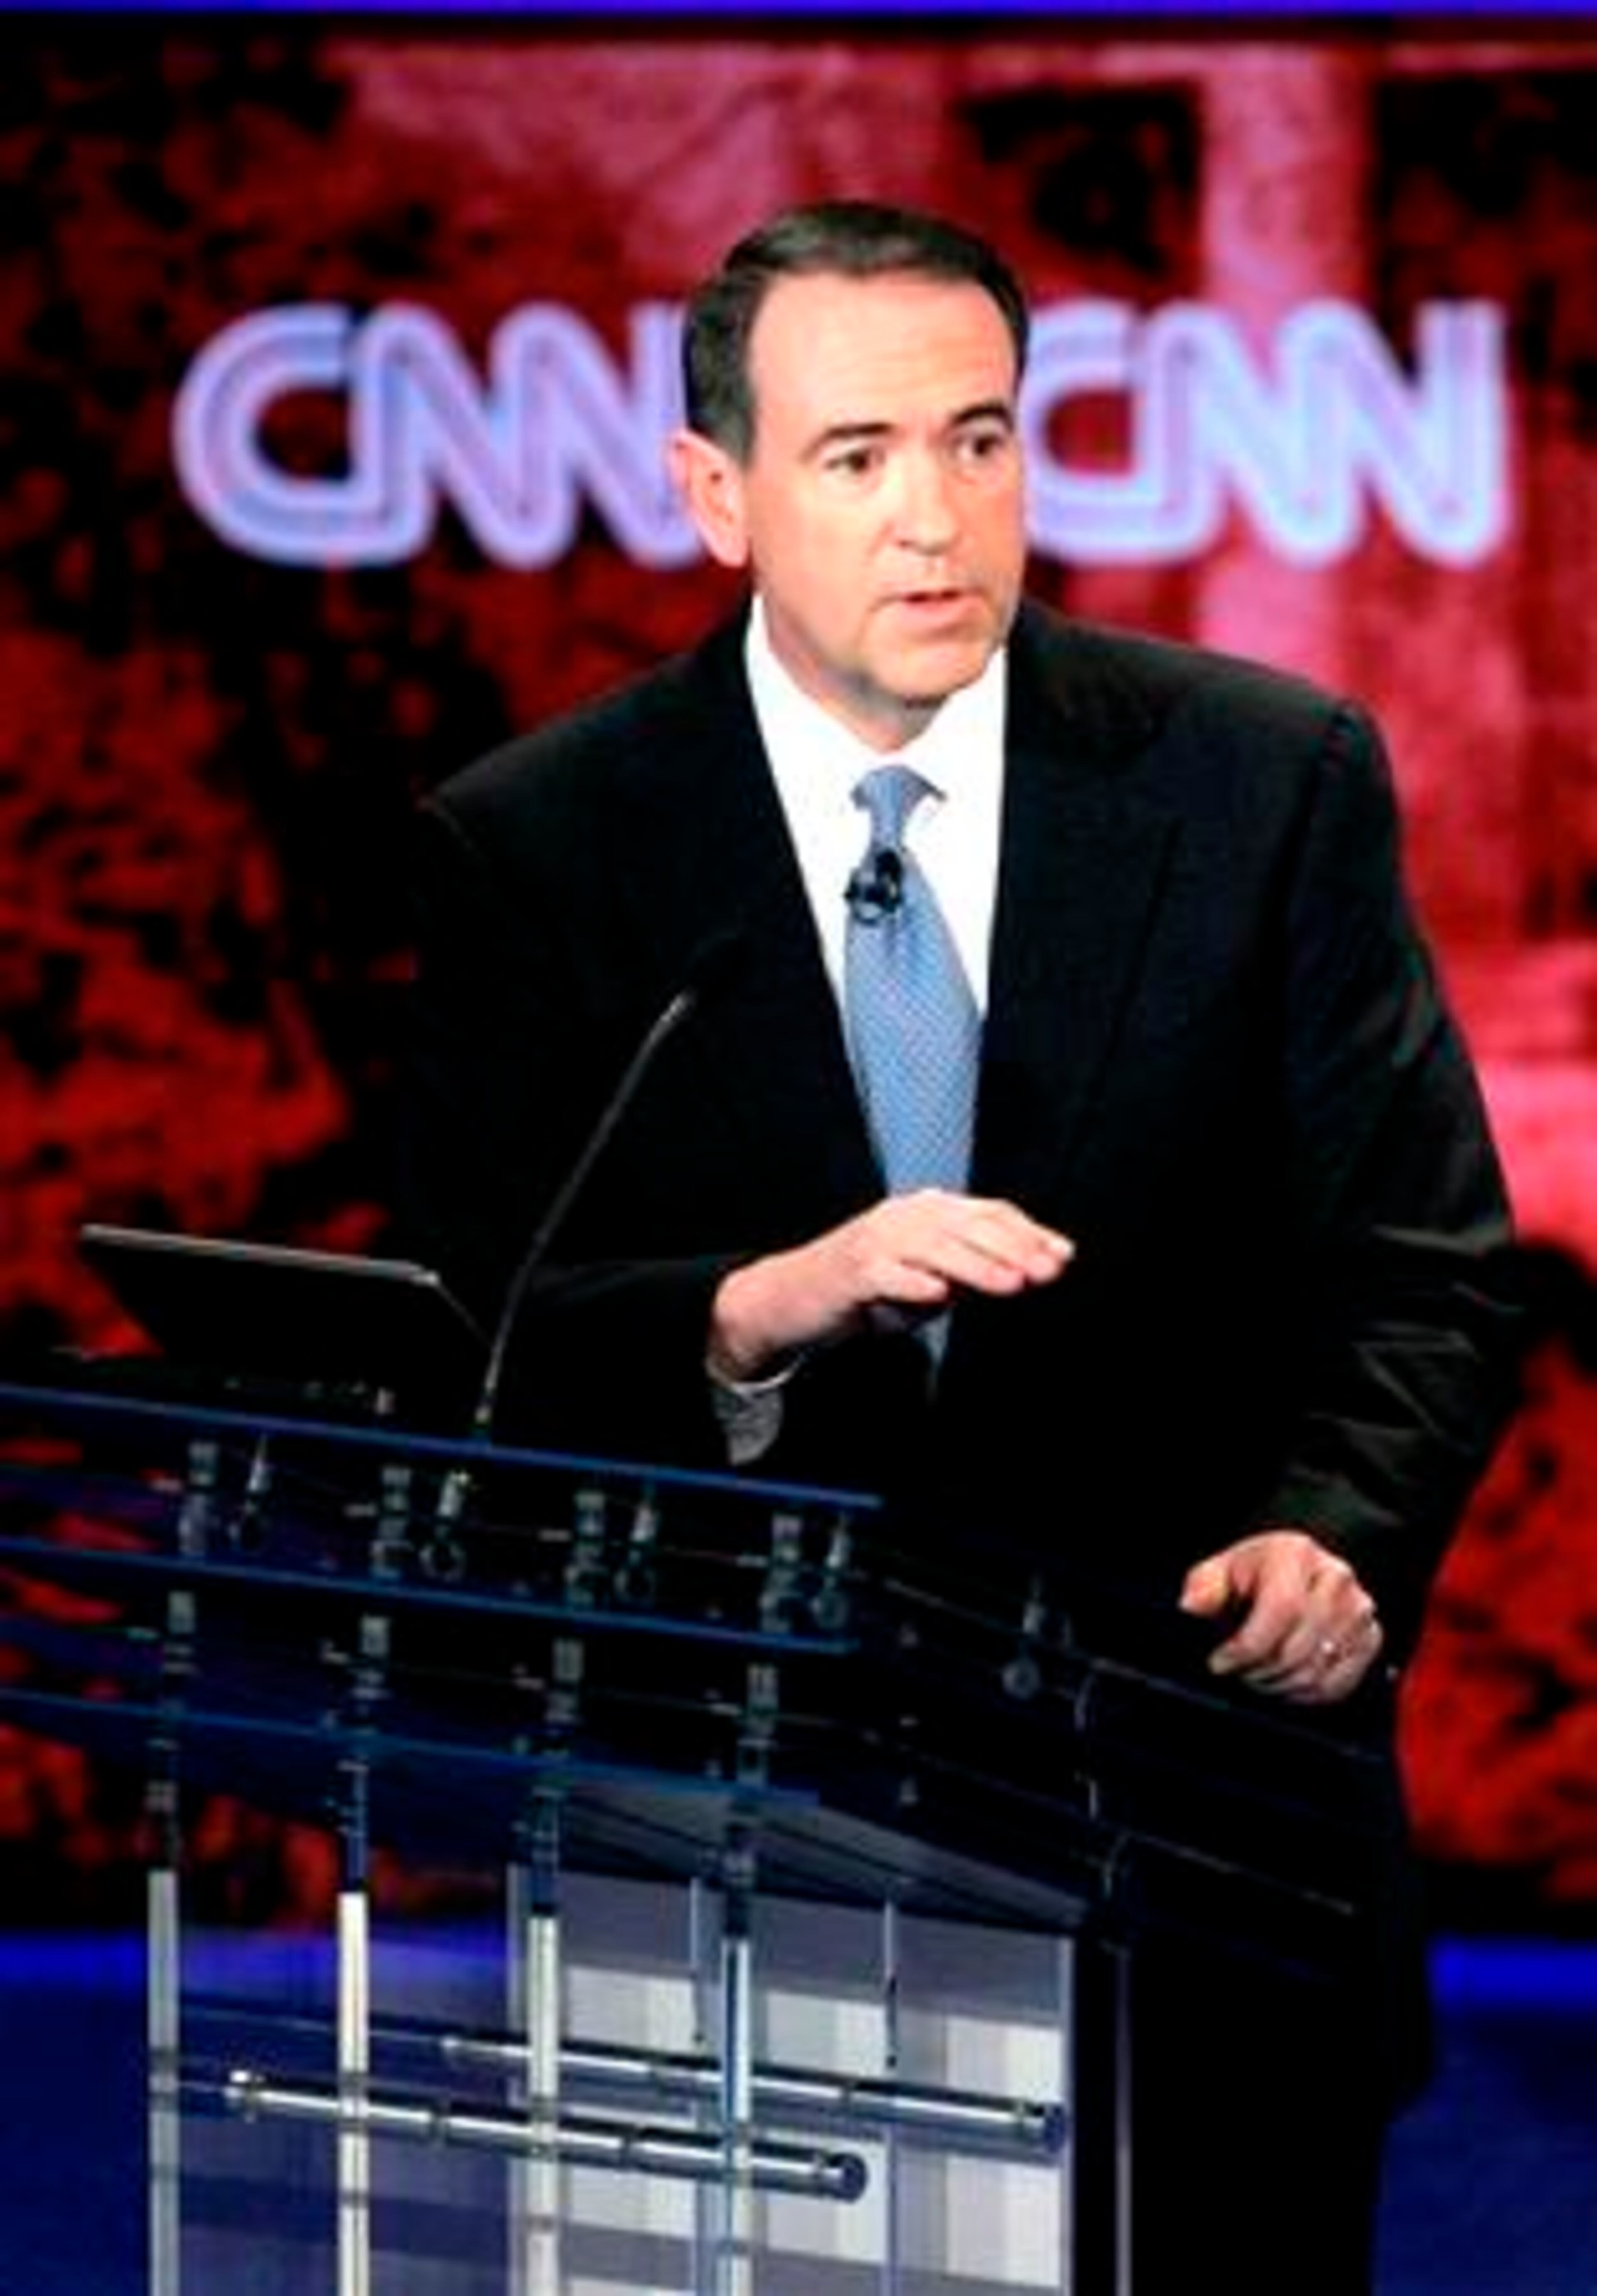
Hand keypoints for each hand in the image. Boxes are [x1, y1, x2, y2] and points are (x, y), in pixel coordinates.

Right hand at [709, 1189, 1072, 1380]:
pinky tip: (940, 1295)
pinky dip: (914, 1284)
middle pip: (967, 1227)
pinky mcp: (852, 1271)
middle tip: (1047, 1272)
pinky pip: (887, 1275)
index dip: (1028, 1233)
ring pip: (935, 1248)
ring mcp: (876, 1241)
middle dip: (1013, 1249)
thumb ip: (972, 1268)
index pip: (988, 1214)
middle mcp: (904, 1216)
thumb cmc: (872, 1287)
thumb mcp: (929, 1274)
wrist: (796, 1295)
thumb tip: (1030, 1270)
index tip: (1063, 1257)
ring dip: (977, 1266)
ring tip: (1012, 1283)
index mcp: (928, 1210)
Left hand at [1179, 1529, 1384, 1705]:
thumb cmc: (1254, 1574)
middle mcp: (1336, 1578)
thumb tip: (1193, 1607)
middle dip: (1259, 1671)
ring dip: (1279, 1684)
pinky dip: (1306, 1693)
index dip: (1247, 1647)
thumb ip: (1203, 1588)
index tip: (1220, 1662)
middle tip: (1238, 1673)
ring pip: (1317, 1670)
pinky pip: (1338, 1683)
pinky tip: (1284, 1683)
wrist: (1294, 1573)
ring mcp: (1358, 1610)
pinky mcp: (1370, 1638)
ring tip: (1258, 1676)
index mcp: (1296, 1553)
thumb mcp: (1219, 1571)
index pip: (1281, 1610)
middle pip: (1298, 1647)